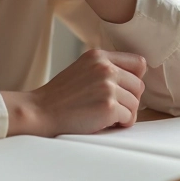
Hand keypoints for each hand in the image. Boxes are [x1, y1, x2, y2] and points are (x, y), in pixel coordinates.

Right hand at [1, 49, 146, 136]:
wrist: (40, 111)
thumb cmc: (61, 96)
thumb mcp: (83, 69)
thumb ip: (105, 68)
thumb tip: (137, 79)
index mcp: (99, 56)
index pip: (138, 63)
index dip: (134, 79)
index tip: (123, 90)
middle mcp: (105, 68)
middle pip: (139, 85)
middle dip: (129, 99)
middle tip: (111, 107)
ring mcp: (107, 87)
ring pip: (135, 103)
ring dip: (124, 113)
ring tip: (104, 115)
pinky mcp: (108, 106)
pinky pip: (129, 118)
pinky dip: (119, 124)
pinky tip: (103, 122)